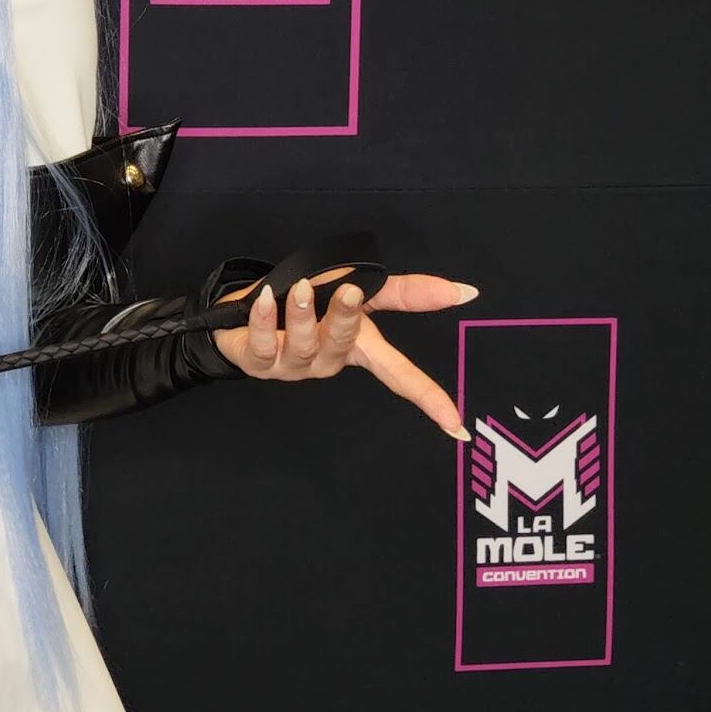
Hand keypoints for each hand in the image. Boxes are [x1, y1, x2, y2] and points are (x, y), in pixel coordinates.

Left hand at [211, 269, 479, 441]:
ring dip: (303, 312)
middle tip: (347, 290)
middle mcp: (327, 362)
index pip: (400, 376)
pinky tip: (264, 299)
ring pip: (303, 343)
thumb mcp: (360, 291)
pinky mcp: (257, 360)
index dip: (428, 398)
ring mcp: (292, 365)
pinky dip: (263, 318)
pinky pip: (262, 342)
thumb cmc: (310, 303)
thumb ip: (407, 293)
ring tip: (302, 288)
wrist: (247, 312)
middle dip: (345, 318)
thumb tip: (463, 292)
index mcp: (358, 349)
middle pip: (343, 344)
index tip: (455, 422)